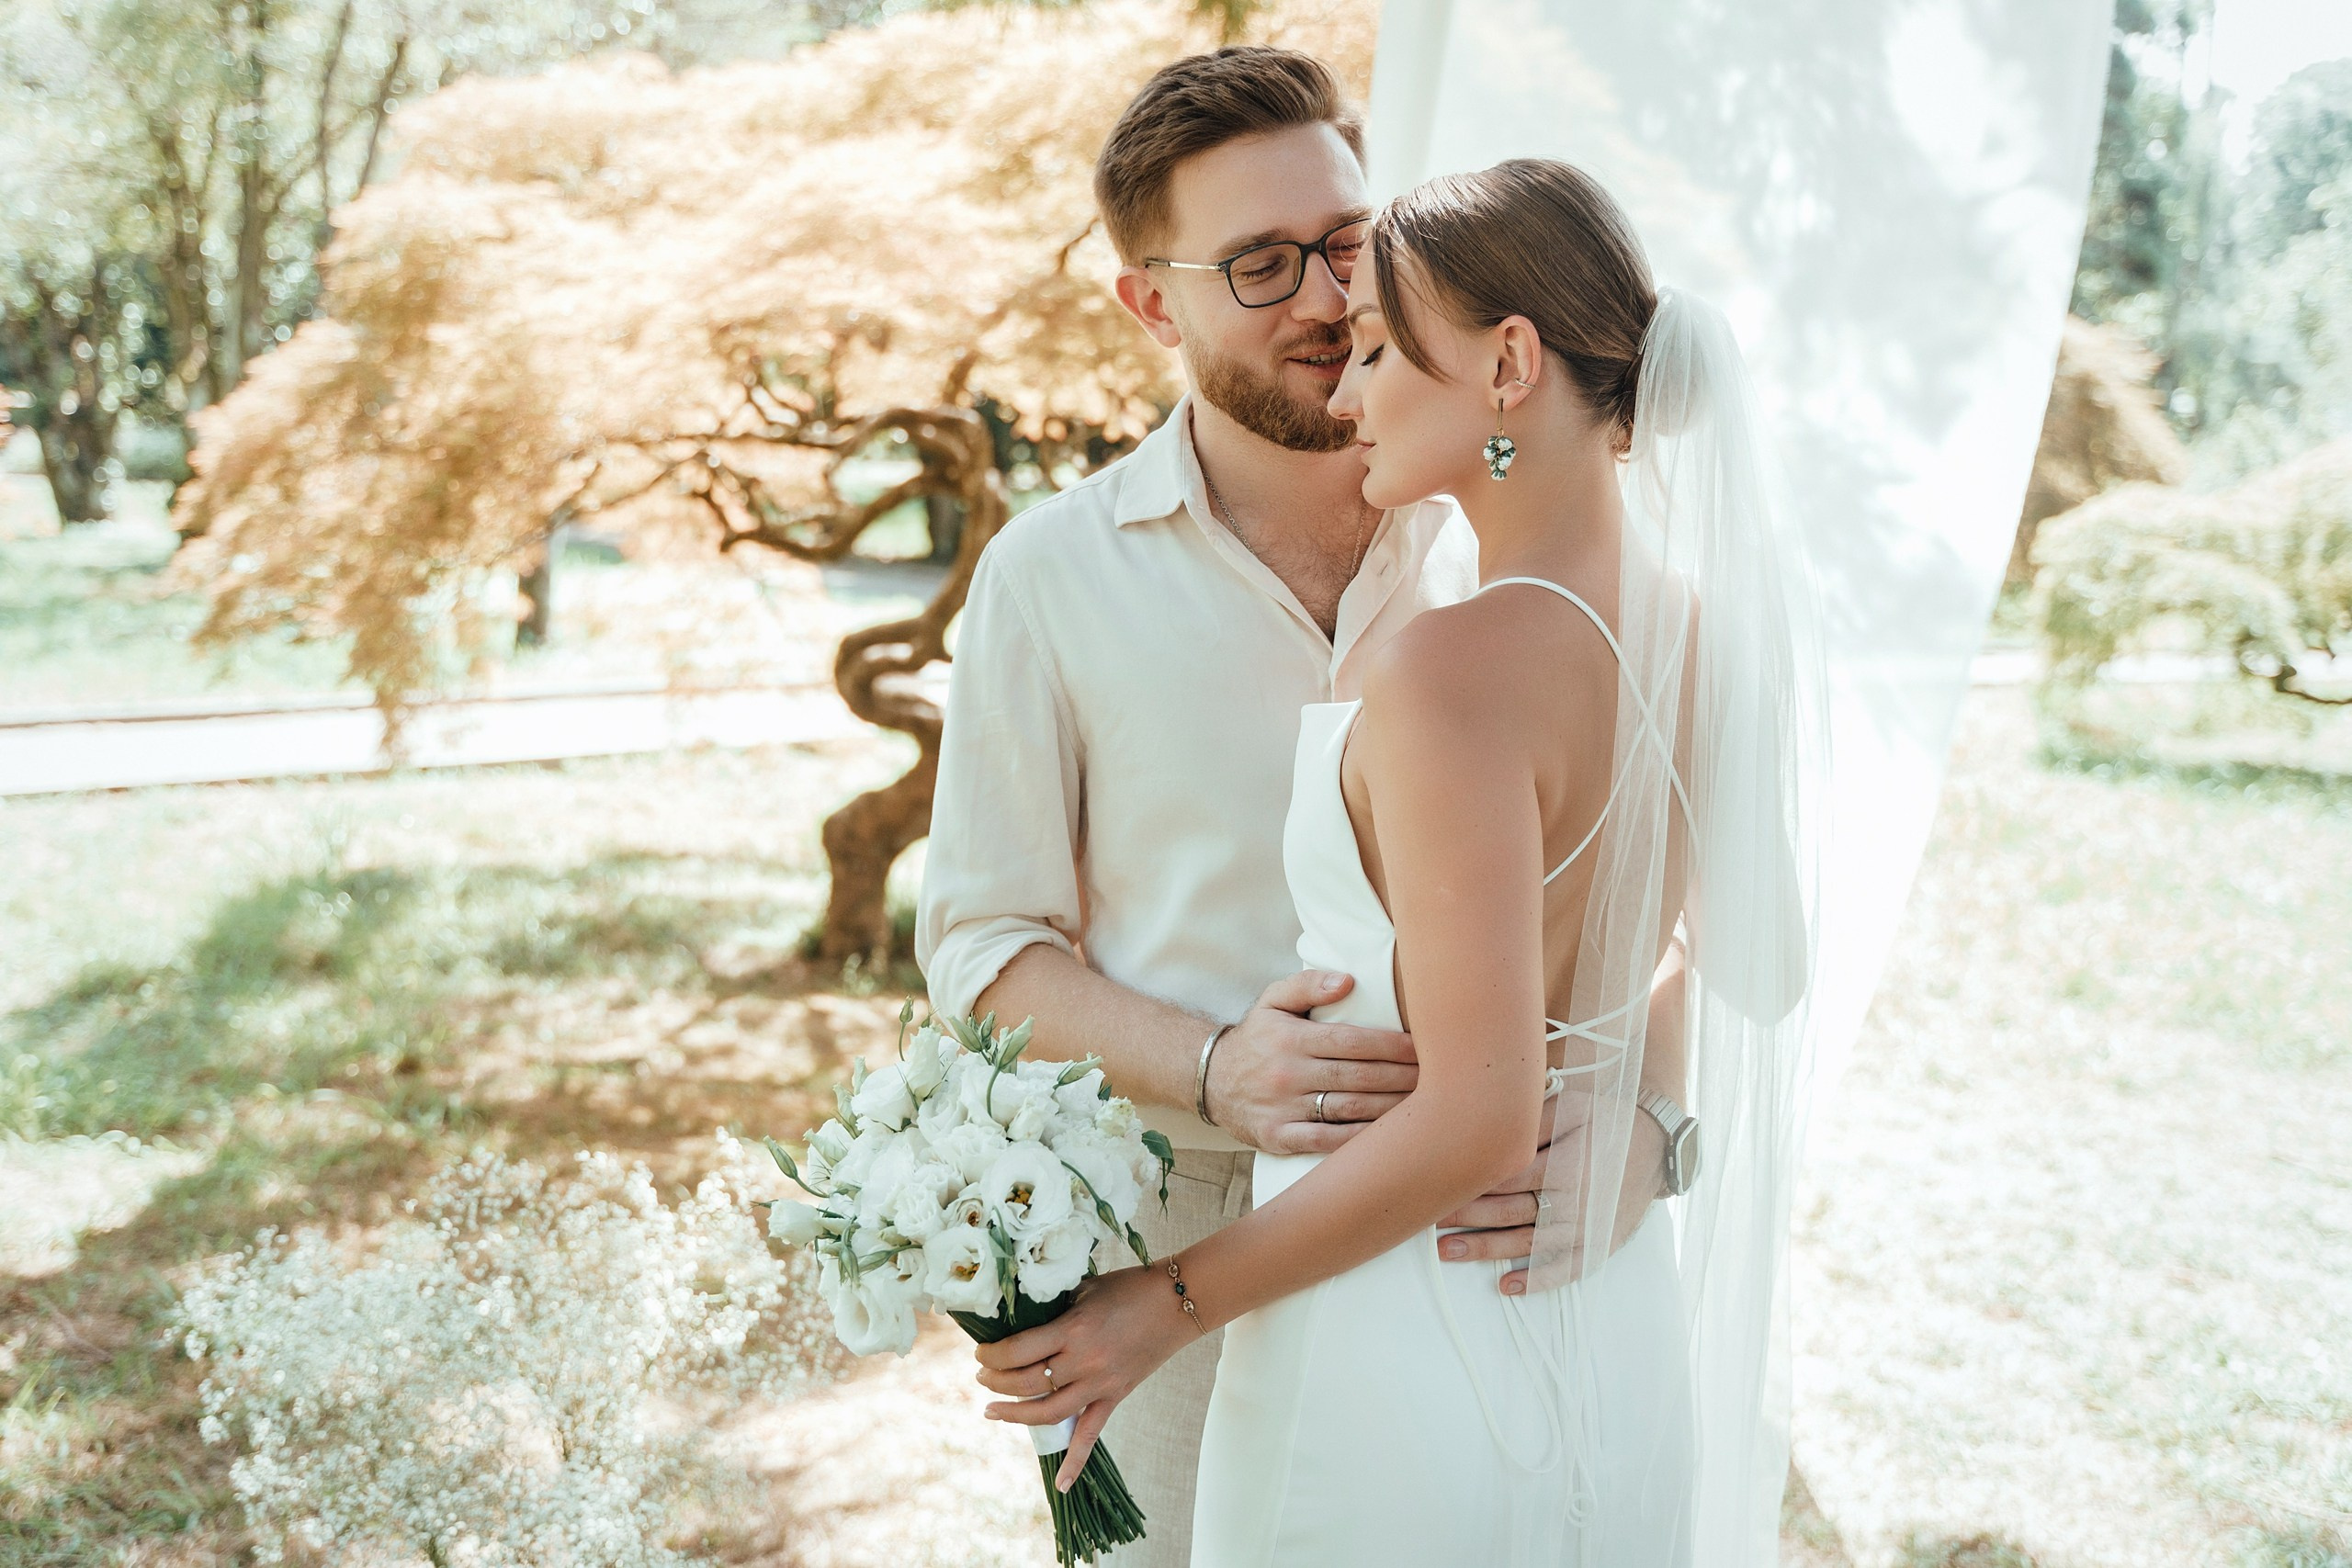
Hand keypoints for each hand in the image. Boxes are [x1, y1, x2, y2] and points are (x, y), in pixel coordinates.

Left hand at [973, 1263, 1195, 1489]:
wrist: (1176, 1302)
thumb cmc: (1129, 1288)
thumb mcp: (1084, 1288)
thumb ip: (1054, 1306)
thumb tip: (1020, 1316)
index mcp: (1073, 1329)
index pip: (1018, 1351)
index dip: (992, 1355)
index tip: (980, 1352)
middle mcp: (1083, 1361)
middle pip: (1026, 1383)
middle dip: (995, 1380)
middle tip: (981, 1374)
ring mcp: (1100, 1384)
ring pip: (1048, 1413)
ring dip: (1015, 1415)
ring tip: (992, 1410)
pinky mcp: (1115, 1396)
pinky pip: (1092, 1434)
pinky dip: (1076, 1461)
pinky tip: (1061, 1485)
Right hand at [1204, 970, 1418, 1154]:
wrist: (1209, 1081)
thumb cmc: (1256, 1038)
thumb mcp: (1272, 1001)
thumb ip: (1308, 985)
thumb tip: (1348, 981)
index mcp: (1291, 1038)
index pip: (1352, 1041)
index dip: (1391, 1045)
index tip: (1423, 1047)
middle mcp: (1287, 1073)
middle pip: (1357, 1076)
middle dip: (1401, 1077)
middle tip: (1437, 1077)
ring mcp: (1283, 1108)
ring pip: (1349, 1110)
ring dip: (1390, 1108)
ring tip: (1423, 1105)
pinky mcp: (1279, 1137)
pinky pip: (1326, 1141)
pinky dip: (1360, 1140)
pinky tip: (1388, 1137)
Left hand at [1435, 1088, 1665, 1293]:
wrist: (1658, 1142)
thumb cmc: (1609, 1117)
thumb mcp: (1572, 1105)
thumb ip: (1531, 1120)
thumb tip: (1487, 1128)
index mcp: (1565, 1165)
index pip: (1505, 1179)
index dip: (1468, 1183)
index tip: (1435, 1185)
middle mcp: (1575, 1201)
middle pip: (1509, 1212)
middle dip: (1466, 1217)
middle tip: (1427, 1218)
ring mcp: (1588, 1228)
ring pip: (1528, 1243)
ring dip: (1487, 1250)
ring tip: (1448, 1252)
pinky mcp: (1600, 1243)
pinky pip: (1567, 1269)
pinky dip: (1538, 1280)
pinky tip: (1507, 1287)